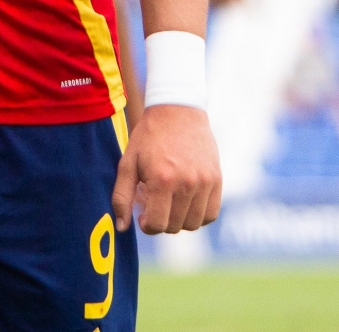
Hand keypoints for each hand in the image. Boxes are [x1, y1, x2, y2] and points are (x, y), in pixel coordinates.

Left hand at [112, 104, 221, 233]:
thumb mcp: (128, 162)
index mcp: (162, 179)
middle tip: (154, 203)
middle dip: (161, 220)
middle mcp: (187, 183)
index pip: (158, 224)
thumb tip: (121, 228)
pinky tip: (185, 199)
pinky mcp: (217, 180)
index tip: (143, 215)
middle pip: (175, 226)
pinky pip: (210, 214)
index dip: (147, 225)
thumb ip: (122, 196)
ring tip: (169, 199)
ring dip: (179, 219)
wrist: (177, 111)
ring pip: (193, 224)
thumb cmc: (148, 137)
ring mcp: (205, 183)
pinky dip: (198, 214)